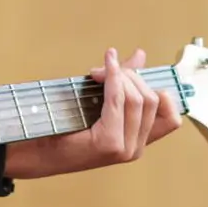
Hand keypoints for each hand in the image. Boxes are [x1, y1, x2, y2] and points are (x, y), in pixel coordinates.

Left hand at [3, 47, 181, 178]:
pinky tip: (101, 70)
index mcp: (138, 142)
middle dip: (130, 76)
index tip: (131, 74)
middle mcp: (136, 149)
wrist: (35, 151)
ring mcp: (125, 149)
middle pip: (153, 99)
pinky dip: (112, 80)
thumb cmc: (63, 128)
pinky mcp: (110, 143)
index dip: (156, 89)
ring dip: (120, 76)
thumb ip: (123, 82)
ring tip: (98, 71)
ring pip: (139, 98)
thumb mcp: (99, 102)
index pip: (172, 117)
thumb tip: (140, 55)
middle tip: (105, 68)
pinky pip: (118, 102)